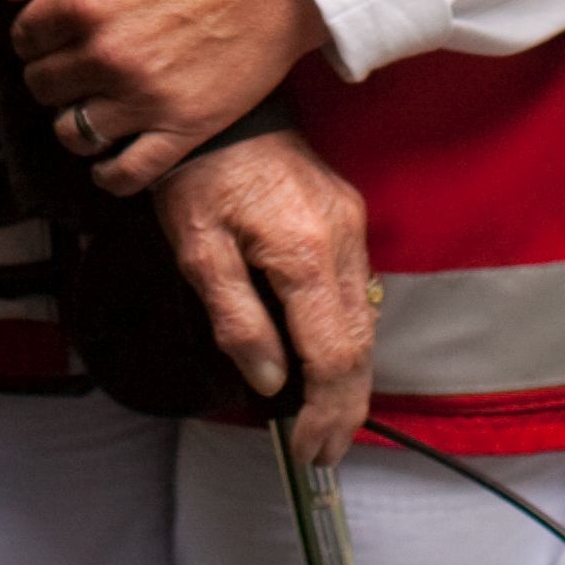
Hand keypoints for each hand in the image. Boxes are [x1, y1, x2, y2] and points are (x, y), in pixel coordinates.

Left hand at [0, 0, 325, 188]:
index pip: (24, 36)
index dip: (37, 32)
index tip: (58, 30)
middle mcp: (107, 54)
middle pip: (41, 85)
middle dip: (53, 73)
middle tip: (79, 62)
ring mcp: (143, 98)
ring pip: (71, 132)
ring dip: (73, 120)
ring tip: (93, 103)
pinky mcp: (180, 130)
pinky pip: (123, 174)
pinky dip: (107, 173)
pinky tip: (110, 154)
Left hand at [158, 131, 375, 460]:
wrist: (224, 111)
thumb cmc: (199, 175)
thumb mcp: (198, 250)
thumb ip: (236, 320)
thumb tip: (270, 382)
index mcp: (304, 255)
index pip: (331, 356)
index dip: (324, 412)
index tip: (306, 449)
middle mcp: (341, 243)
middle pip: (359, 347)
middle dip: (344, 408)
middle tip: (323, 453)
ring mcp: (352, 228)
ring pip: (366, 323)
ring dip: (350, 378)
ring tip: (327, 422)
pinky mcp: (348, 218)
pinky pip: (359, 294)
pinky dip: (348, 339)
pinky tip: (327, 362)